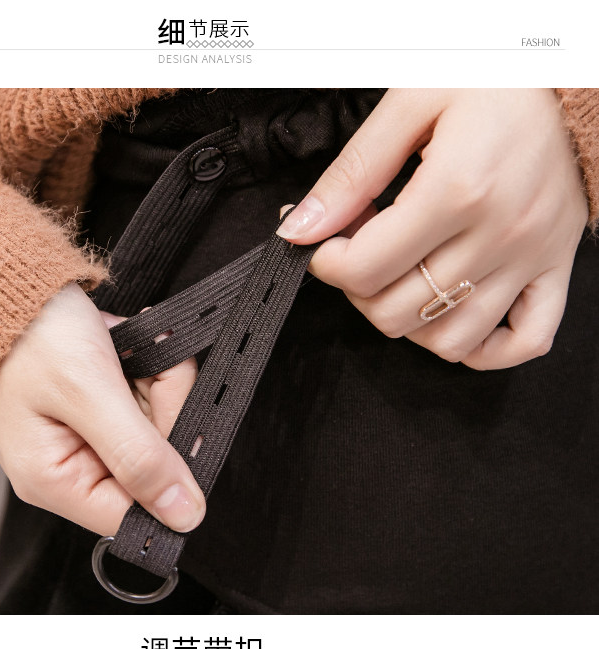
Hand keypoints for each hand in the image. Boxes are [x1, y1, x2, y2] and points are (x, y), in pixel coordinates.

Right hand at [0, 283, 203, 535]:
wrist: (9, 282)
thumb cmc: (30, 335)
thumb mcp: (88, 393)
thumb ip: (139, 456)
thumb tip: (185, 516)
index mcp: (55, 481)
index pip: (135, 516)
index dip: (172, 479)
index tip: (186, 429)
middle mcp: (72, 468)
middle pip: (156, 467)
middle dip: (165, 409)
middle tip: (146, 369)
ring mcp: (90, 439)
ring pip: (161, 428)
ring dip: (160, 382)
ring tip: (130, 350)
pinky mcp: (105, 413)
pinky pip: (151, 402)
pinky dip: (152, 371)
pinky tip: (129, 348)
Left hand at [277, 89, 588, 367]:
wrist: (573, 76)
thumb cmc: (495, 79)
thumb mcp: (410, 105)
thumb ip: (351, 174)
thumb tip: (301, 227)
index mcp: (457, 189)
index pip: (365, 269)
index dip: (327, 263)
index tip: (324, 242)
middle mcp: (498, 234)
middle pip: (396, 311)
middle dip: (358, 289)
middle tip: (360, 250)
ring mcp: (530, 258)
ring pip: (447, 338)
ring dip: (405, 319)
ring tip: (400, 275)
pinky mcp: (555, 268)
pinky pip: (525, 342)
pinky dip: (481, 348)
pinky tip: (451, 318)